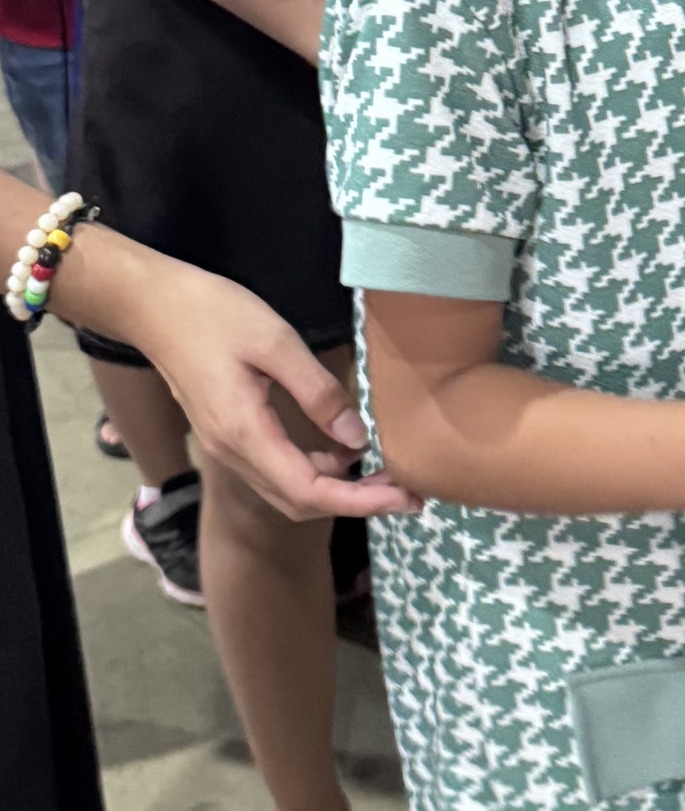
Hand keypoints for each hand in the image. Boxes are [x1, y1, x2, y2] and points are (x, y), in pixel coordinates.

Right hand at [129, 260, 420, 522]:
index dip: (362, 503)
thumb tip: (357, 438)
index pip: (310, 492)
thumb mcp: (276, 342)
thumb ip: (317, 391)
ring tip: (383, 472)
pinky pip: (276, 469)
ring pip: (287, 490)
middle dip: (357, 502)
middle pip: (300, 502)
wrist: (152, 307)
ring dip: (337, 490)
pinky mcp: (227, 433)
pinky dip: (314, 472)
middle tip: (407, 490)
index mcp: (245, 435)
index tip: (407, 500)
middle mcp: (234, 453)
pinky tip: (341, 449)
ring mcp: (227, 446)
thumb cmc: (213, 315)